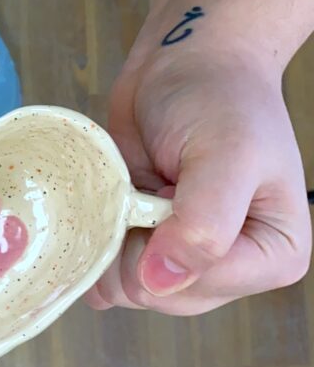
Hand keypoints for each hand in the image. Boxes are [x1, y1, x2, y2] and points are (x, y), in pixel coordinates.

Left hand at [86, 19, 310, 314]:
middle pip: (159, 298)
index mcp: (274, 256)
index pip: (201, 287)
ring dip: (111, 241)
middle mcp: (230, 271)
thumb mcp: (226, 153)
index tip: (164, 194)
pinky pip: (102, 276)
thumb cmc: (217, 99)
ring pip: (125, 291)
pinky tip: (109, 206)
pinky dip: (93, 243)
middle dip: (134, 247)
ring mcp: (181, 265)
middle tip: (145, 190)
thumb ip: (203, 223)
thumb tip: (161, 282)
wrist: (182, 68)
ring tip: (132, 192)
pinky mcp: (140, 252)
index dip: (163, 249)